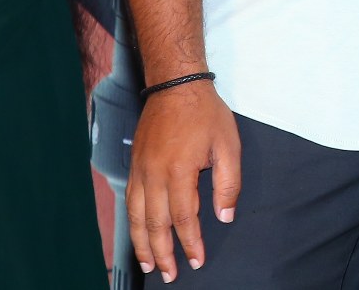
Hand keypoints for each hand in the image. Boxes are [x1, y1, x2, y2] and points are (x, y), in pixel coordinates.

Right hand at [126, 80, 240, 282]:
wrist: (175, 86)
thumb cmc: (205, 113)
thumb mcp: (229, 145)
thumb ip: (228, 183)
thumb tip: (225, 215)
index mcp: (180, 171)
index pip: (185, 218)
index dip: (191, 243)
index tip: (197, 260)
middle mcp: (154, 175)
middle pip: (155, 224)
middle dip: (164, 253)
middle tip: (171, 274)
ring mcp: (140, 171)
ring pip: (137, 218)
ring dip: (143, 245)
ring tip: (150, 264)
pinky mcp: (134, 166)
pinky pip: (130, 203)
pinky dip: (133, 224)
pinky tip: (137, 235)